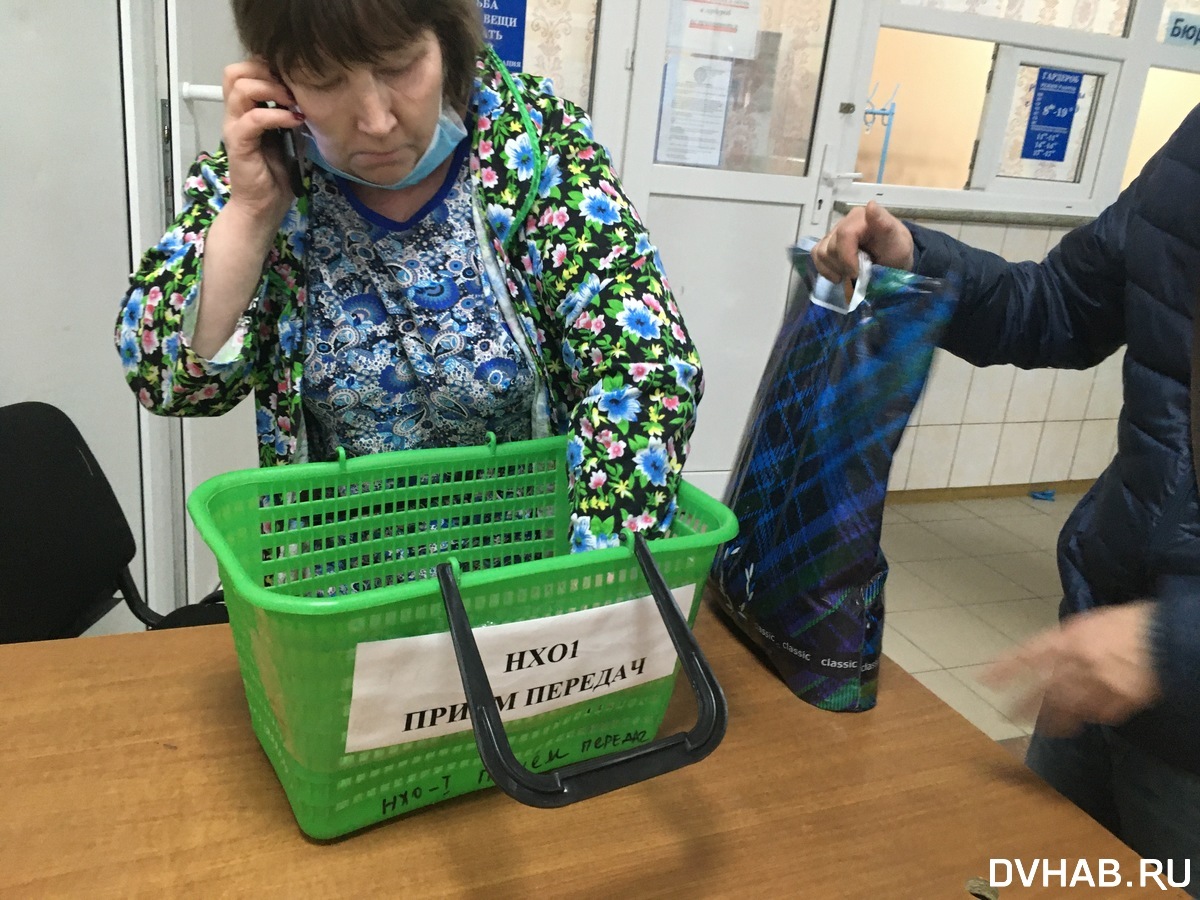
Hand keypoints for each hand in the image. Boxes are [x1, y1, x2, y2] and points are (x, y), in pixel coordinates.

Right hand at [220, 58, 302, 226]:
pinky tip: (294, 121)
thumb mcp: (288, 137)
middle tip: (291, 88)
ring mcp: (234, 128)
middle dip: (265, 72)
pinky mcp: (239, 144)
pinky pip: (253, 118)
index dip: (266, 66)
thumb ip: (289, 114)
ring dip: (271, 90)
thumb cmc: (276, 174)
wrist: (264, 207)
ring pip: (240, 88)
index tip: (293, 79)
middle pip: (235, 72)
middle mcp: (235, 114)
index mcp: (245, 110)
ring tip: (293, 103)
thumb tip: (308, 96)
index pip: (243, 70)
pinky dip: (276, 115)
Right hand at [811, 200, 913, 283]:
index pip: (844, 235)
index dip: (847, 258)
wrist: (893, 260)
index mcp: (861, 217)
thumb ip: (885, 225)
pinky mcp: (826, 244)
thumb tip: (871, 205)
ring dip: (835, 268)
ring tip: (851, 273)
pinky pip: (816, 255)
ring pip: (821, 253)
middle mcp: (844, 222)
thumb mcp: (898, 242)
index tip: (858, 273)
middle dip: (844, 266)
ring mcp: (833, 233)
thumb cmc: (896, 251)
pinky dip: (825, 269)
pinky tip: (838, 275)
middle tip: (860, 274)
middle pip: (831, 247)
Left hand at [981, 601, 1161, 737]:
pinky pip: (1099, 714)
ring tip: (1043, 727)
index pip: (1027, 655)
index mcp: (1068, 638)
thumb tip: (1054, 654)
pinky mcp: (1120, 702)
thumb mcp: (1091, 623)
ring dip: (1052, 719)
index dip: (1005, 668)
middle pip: (1043, 690)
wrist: (1166, 635)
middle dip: (1023, 704)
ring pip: (1067, 708)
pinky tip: (1087, 717)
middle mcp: (1078, 663)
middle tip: (1006, 714)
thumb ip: (1069, 640)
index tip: (986, 679)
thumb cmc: (1130, 623)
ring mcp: (1099, 685)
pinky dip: (1091, 715)